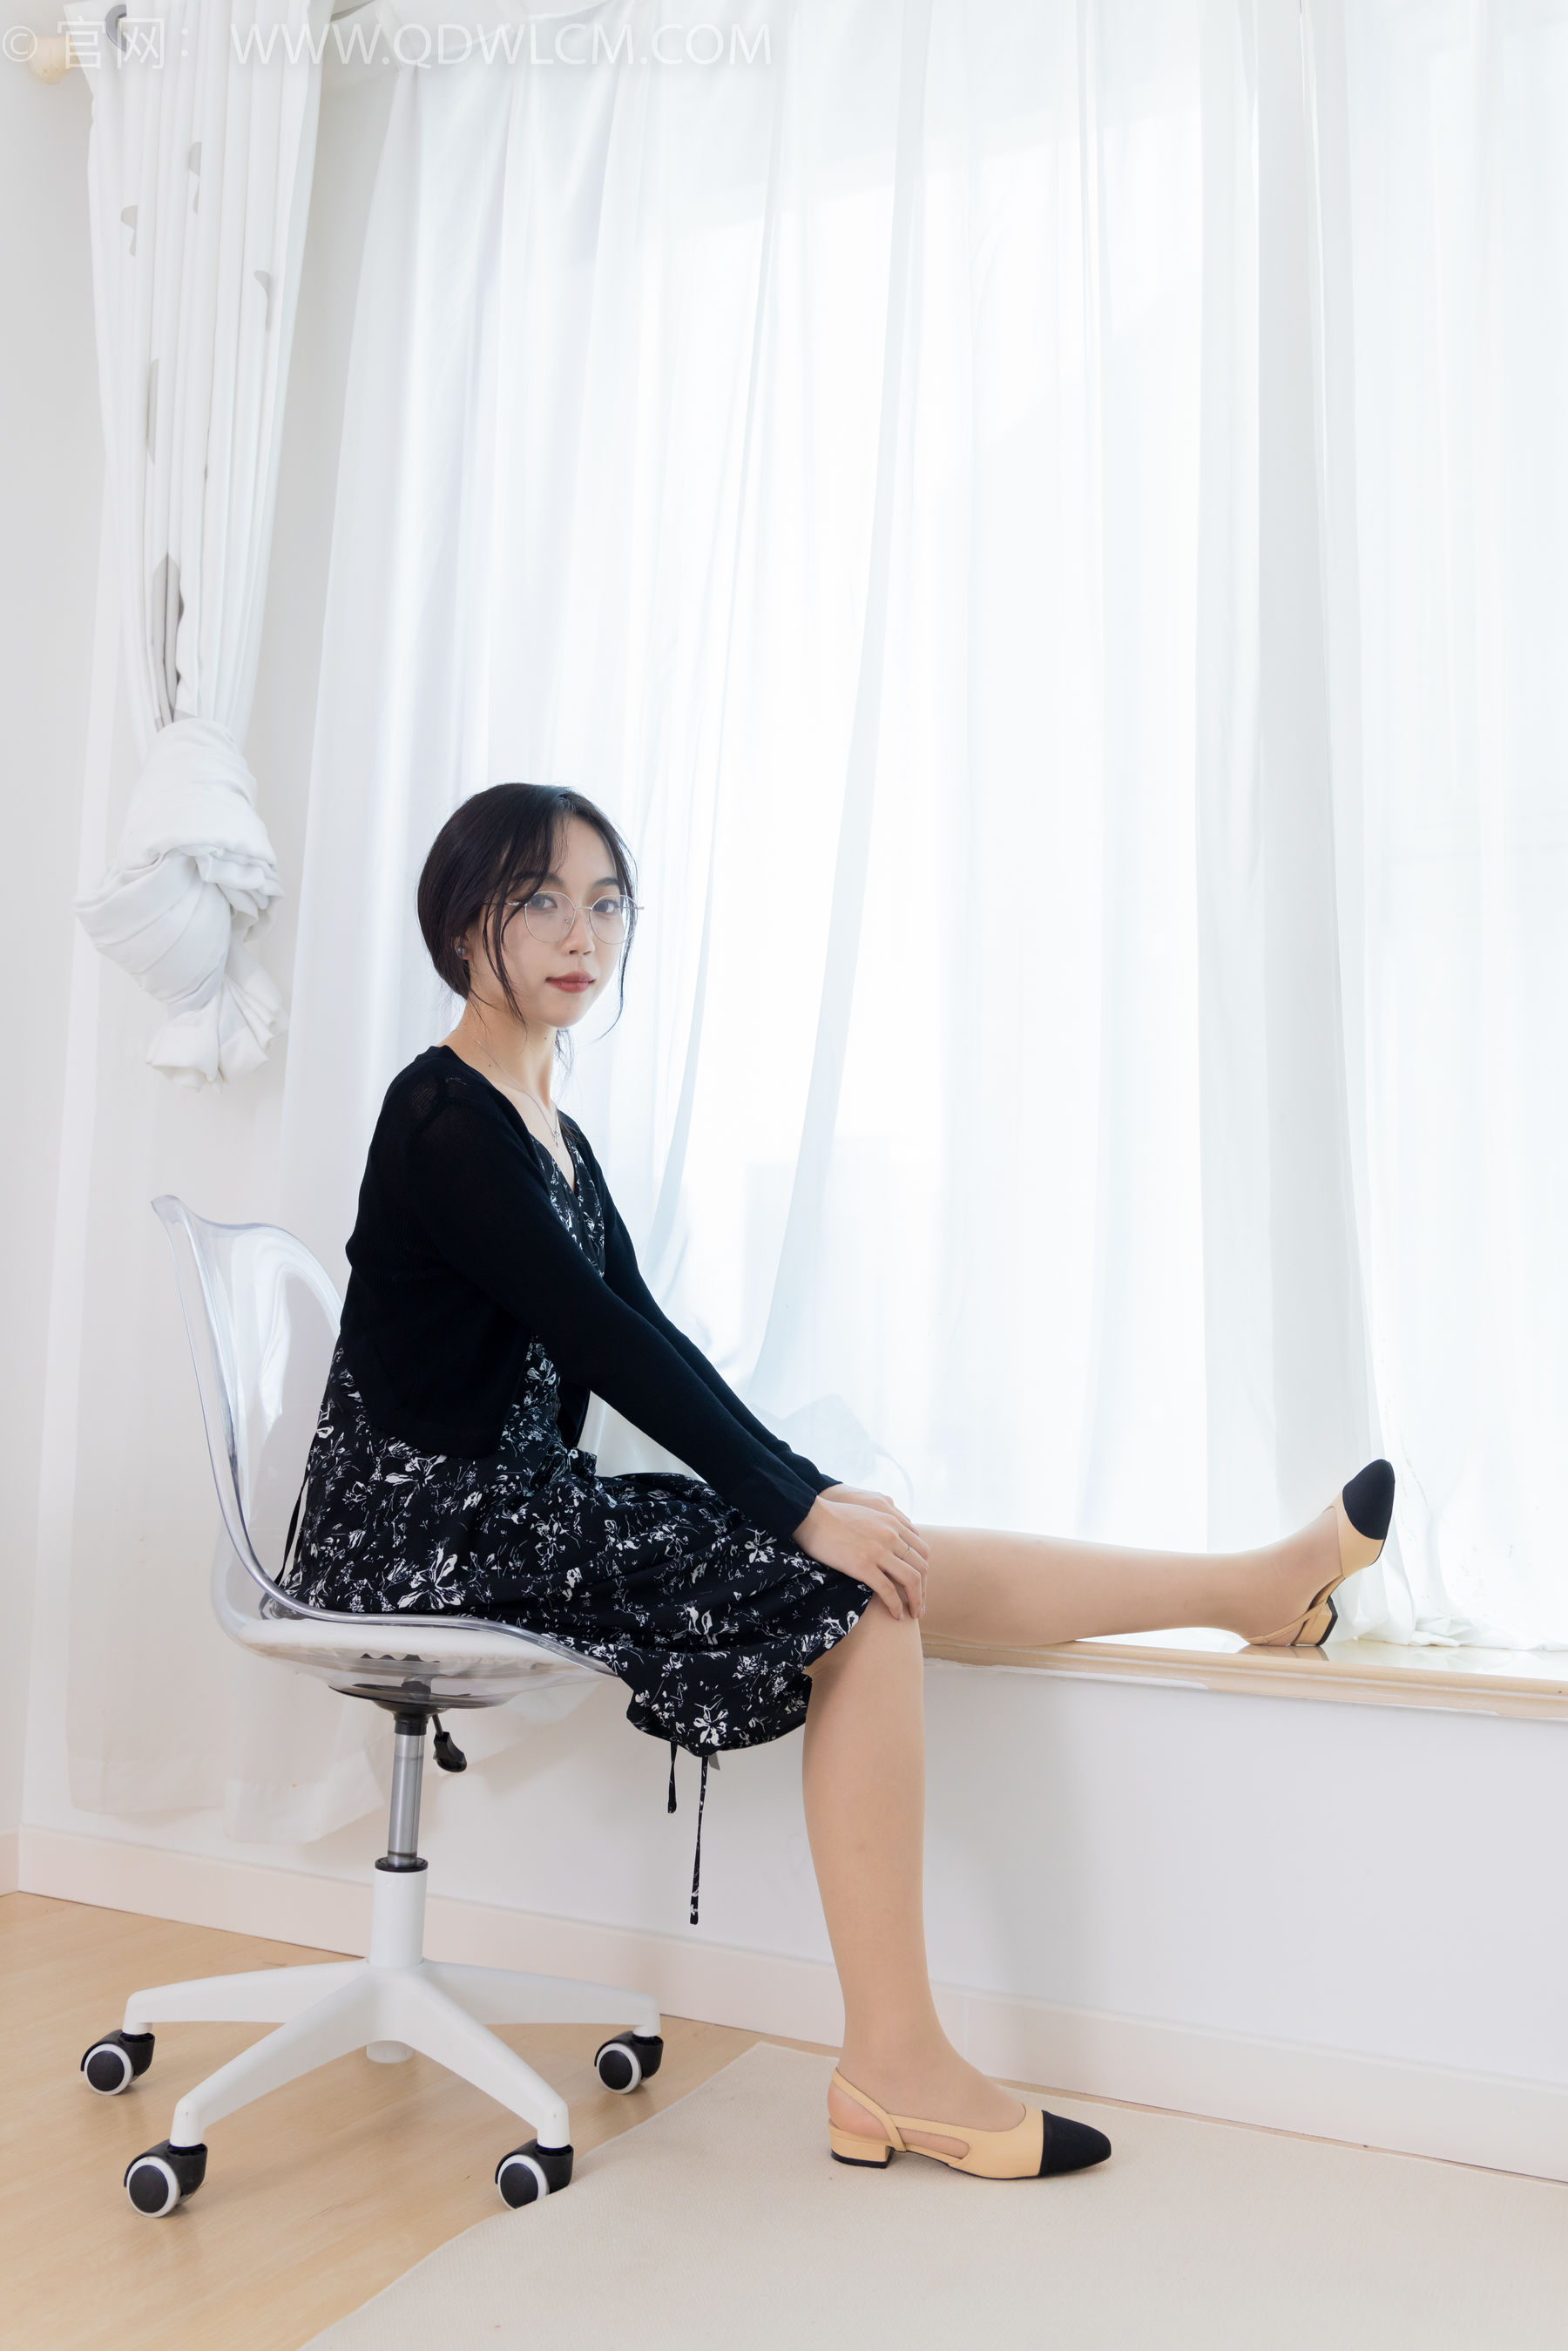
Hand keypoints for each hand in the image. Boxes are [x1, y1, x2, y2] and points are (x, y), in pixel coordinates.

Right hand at [792, 1488, 929, 1620]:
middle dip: (923, 1590)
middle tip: (919, 1605)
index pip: (922, 1550)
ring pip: (911, 1580)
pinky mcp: (863, 1565)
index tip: (919, 1585)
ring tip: (913, 1614)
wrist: (810, 1516)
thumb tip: (892, 1543)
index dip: (924, 1571)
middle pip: (921, 1567)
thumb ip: (885, 1526)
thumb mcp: (868, 1514)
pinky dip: (896, 1606)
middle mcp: (891, 1536)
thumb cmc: (833, 1517)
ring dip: (916, 1601)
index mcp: (893, 1523)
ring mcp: (878, 1550)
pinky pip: (888, 1590)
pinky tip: (896, 1615)